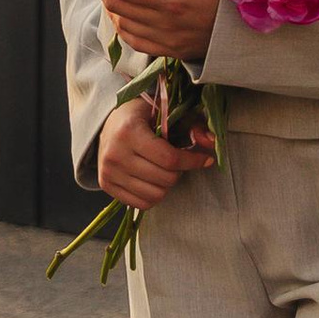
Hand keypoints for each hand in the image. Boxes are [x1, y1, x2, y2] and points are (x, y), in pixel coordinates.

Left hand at [84, 0, 223, 62]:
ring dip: (108, 1)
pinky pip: (133, 40)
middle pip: (114, 5)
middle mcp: (164, 24)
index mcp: (172, 0)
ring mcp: (165, 42)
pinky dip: (120, 23)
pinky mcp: (169, 51)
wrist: (252, 34)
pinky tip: (122, 9)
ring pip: (120, 24)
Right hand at [98, 96, 215, 209]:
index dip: (192, 161)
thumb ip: (192, 125)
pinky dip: (154, 195)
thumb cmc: (142, 116)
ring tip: (164, 170)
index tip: (205, 159)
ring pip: (155, 195)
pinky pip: (142, 204)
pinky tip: (154, 180)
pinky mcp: (106, 185)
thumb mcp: (167, 113)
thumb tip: (212, 142)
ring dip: (167, 185)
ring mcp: (109, 172)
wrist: (109, 123)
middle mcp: (115, 153)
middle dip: (179, 172)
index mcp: (129, 131)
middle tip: (177, 161)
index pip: (169, 158)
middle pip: (165, 179)